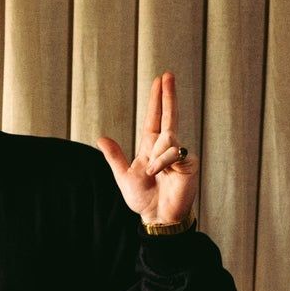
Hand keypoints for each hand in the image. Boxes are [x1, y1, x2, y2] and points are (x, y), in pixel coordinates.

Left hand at [98, 71, 198, 223]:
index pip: (155, 118)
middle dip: (168, 95)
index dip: (157, 100)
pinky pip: (173, 153)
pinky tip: (160, 173)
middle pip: (169, 116)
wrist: (158, 216)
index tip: (160, 81)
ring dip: (156, 157)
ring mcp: (178, 153)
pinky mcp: (188, 162)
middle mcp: (166, 146)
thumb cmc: (143, 198)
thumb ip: (114, 156)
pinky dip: (162, 163)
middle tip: (167, 74)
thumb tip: (101, 138)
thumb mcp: (124, 176)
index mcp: (150, 146)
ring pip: (168, 139)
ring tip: (152, 174)